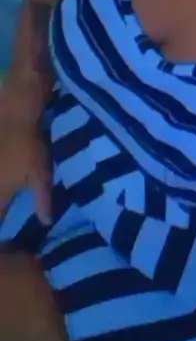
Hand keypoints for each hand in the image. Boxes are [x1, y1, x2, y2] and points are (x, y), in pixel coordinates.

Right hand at [0, 89, 51, 224]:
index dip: (2, 221)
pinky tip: (3, 169)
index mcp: (0, 193)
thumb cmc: (30, 147)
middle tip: (7, 206)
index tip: (6, 225)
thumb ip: (43, 200)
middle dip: (0, 206)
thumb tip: (46, 222)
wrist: (14, 115)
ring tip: (7, 187)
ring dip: (0, 192)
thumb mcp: (41, 176)